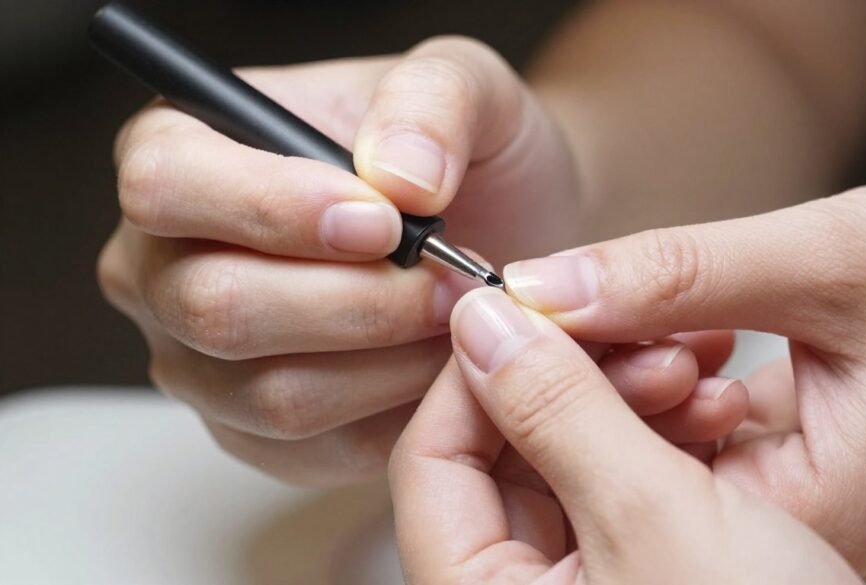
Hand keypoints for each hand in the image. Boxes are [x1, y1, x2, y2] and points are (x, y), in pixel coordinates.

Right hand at [97, 37, 579, 484]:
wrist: (501, 230)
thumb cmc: (460, 154)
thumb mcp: (464, 85)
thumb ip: (430, 101)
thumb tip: (396, 178)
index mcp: (185, 153)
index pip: (166, 184)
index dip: (270, 209)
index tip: (383, 222)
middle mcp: (166, 263)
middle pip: (214, 306)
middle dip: (356, 303)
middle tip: (447, 283)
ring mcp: (200, 359)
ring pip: (267, 393)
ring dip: (384, 364)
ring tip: (456, 322)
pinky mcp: (252, 432)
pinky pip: (309, 451)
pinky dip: (390, 416)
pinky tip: (438, 369)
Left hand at [499, 177, 865, 574]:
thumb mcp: (828, 274)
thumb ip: (664, 284)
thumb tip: (529, 292)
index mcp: (734, 559)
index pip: (490, 503)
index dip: (477, 393)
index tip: (493, 307)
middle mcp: (719, 573)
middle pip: (540, 482)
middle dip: (556, 380)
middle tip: (590, 302)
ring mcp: (736, 543)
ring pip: (598, 459)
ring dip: (614, 377)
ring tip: (685, 322)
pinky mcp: (756, 504)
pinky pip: (656, 450)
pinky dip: (658, 389)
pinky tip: (705, 338)